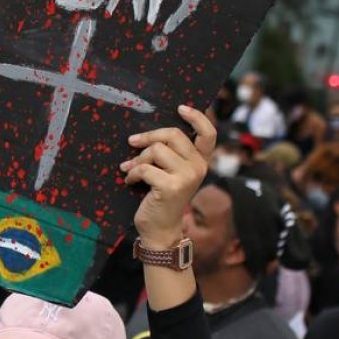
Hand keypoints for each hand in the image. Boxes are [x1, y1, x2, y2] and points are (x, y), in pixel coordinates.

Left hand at [122, 105, 214, 242]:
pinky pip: (145, 168)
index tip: (180, 108)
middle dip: (149, 137)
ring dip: (138, 159)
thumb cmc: (161, 197)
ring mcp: (187, 177)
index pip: (209, 133)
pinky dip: (132, 172)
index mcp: (201, 162)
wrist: (160, 229)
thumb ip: (170, 153)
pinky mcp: (171, 186)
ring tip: (130, 168)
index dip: (197, 117)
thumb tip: (150, 132)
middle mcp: (199, 168)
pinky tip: (129, 180)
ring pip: (157, 150)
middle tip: (133, 142)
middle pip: (173, 134)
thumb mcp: (171, 172)